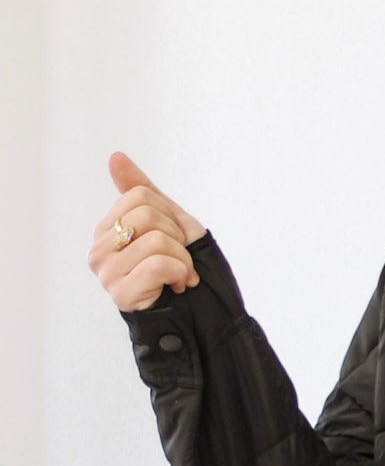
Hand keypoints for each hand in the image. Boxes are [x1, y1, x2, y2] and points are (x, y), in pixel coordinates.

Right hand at [89, 152, 207, 313]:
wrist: (204, 309)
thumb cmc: (183, 264)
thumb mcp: (167, 220)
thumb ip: (139, 190)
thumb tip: (114, 156)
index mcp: (106, 230)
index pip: (140, 196)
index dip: (169, 215)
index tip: (175, 238)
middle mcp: (98, 251)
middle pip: (147, 215)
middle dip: (177, 237)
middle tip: (179, 259)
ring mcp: (106, 275)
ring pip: (156, 240)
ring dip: (182, 259)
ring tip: (179, 275)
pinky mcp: (122, 296)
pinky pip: (158, 265)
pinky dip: (180, 273)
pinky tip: (178, 286)